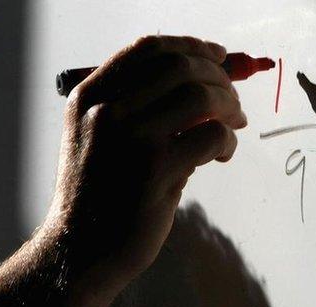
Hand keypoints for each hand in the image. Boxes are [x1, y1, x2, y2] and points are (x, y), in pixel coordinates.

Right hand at [43, 35, 244, 284]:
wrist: (80, 250)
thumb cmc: (98, 194)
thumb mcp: (100, 139)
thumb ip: (142, 109)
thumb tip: (205, 87)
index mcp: (90, 96)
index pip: (149, 49)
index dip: (192, 47)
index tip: (219, 55)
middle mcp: (107, 109)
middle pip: (181, 67)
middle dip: (219, 79)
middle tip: (234, 101)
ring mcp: (132, 138)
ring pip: (202, 97)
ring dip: (230, 107)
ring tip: (234, 125)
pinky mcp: (157, 169)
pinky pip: (213, 136)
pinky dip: (228, 141)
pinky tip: (222, 155)